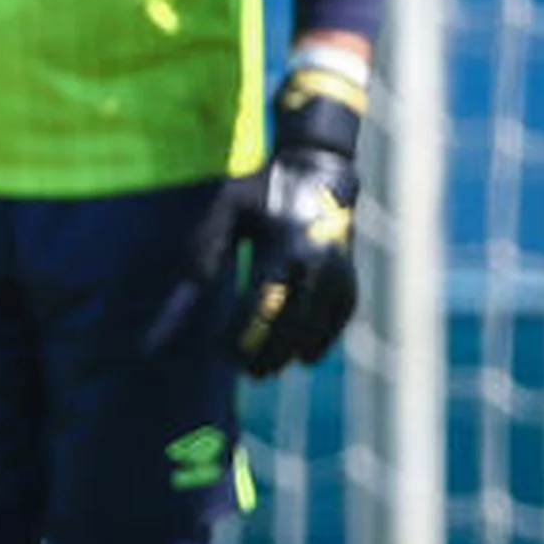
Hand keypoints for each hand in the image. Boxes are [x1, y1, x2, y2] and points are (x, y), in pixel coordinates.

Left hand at [235, 57, 363, 374]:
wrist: (318, 170)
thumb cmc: (261, 189)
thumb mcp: (227, 208)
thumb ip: (205, 246)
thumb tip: (191, 286)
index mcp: (283, 245)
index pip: (261, 305)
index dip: (241, 335)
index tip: (220, 352)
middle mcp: (316, 261)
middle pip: (292, 323)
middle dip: (267, 353)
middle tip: (245, 372)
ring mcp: (339, 269)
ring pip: (319, 324)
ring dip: (293, 351)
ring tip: (266, 369)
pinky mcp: (351, 273)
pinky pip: (343, 315)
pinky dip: (326, 337)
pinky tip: (306, 357)